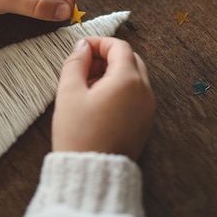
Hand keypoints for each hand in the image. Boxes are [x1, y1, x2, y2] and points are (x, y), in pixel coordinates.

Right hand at [52, 37, 154, 160]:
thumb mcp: (69, 93)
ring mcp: (147, 108)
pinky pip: (136, 94)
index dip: (99, 42)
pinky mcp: (145, 122)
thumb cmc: (79, 134)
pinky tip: (98, 100)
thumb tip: (82, 46)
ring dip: (113, 72)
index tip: (81, 48)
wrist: (92, 174)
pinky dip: (120, 88)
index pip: (119, 47)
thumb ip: (75, 62)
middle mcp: (144, 92)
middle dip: (107, 56)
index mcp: (128, 80)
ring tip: (87, 84)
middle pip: (130, 59)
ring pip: (134, 76)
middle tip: (83, 65)